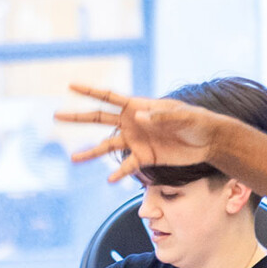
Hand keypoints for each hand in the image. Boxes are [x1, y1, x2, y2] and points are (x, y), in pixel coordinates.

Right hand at [58, 84, 242, 183]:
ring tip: (73, 158)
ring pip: (106, 146)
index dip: (89, 91)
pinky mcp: (144, 157)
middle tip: (56, 116)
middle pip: (99, 119)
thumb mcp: (181, 117)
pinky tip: (109, 181)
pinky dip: (117, 173)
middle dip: (78, 117)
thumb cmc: (197, 122)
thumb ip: (160, 117)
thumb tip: (137, 117)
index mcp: (138, 106)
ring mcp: (136, 141)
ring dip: (90, 152)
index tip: (70, 86)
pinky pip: (126, 166)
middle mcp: (132, 122)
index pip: (109, 97)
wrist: (210, 141)